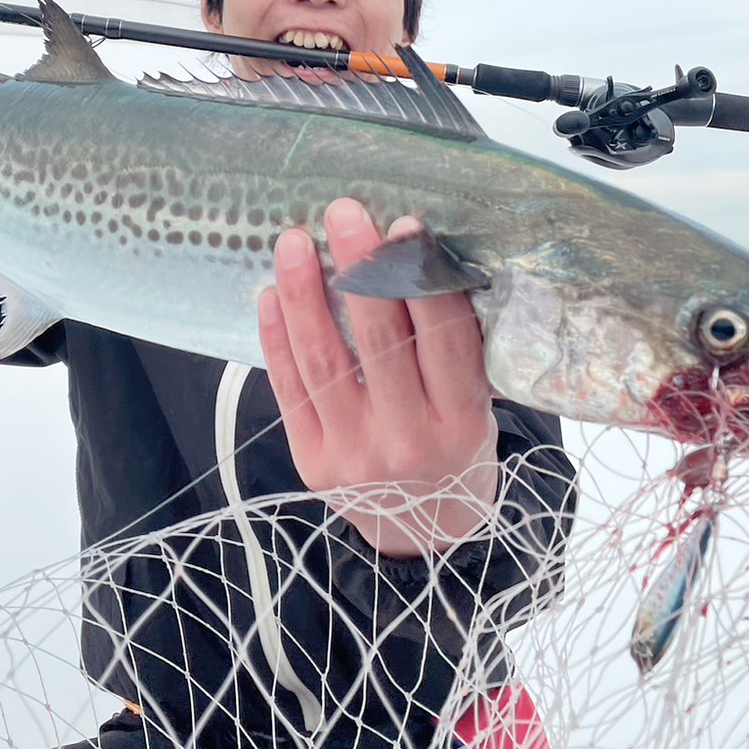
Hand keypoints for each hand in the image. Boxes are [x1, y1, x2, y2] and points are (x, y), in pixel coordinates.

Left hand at [258, 198, 499, 556]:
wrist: (423, 536)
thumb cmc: (455, 450)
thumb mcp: (478, 408)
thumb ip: (454, 351)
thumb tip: (423, 258)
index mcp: (462, 422)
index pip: (443, 340)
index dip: (422, 280)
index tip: (405, 227)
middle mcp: (408, 439)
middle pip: (380, 341)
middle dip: (360, 268)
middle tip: (344, 212)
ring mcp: (355, 453)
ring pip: (324, 360)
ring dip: (305, 293)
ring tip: (294, 240)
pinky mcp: (313, 461)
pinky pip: (289, 389)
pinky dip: (277, 338)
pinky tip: (271, 294)